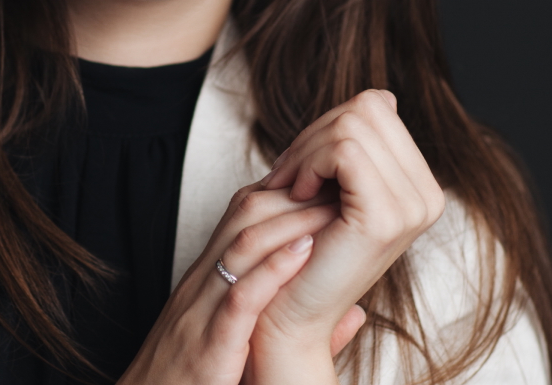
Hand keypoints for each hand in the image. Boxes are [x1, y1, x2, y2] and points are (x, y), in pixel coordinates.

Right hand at [119, 184, 337, 384]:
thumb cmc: (195, 378)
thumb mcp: (238, 341)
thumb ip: (293, 325)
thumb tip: (356, 316)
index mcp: (208, 277)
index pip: (244, 213)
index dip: (287, 192)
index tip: (327, 186)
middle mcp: (203, 282)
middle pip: (244, 215)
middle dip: (294, 195)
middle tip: (336, 185)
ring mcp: (203, 309)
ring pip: (243, 245)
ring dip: (291, 222)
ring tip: (331, 209)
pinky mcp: (210, 342)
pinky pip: (241, 297)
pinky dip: (274, 269)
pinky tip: (305, 253)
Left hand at [247, 90, 444, 375]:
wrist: (290, 310)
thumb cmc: (304, 245)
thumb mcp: (340, 185)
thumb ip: (361, 143)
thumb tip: (384, 95)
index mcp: (421, 184)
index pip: (376, 105)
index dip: (328, 123)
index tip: (302, 161)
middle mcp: (428, 195)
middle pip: (365, 107)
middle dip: (314, 133)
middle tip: (288, 174)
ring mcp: (412, 208)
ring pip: (351, 124)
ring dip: (306, 150)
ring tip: (292, 186)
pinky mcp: (385, 218)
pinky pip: (343, 150)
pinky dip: (309, 162)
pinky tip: (298, 193)